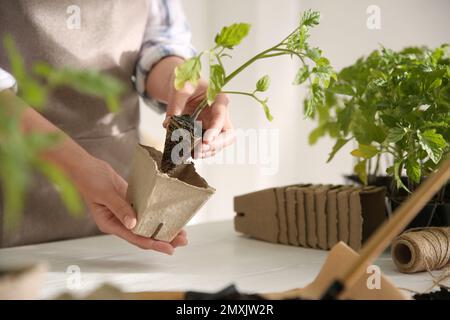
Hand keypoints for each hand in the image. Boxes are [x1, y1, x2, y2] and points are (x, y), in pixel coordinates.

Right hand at [73, 156, 187, 253]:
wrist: (85, 166)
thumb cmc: (89, 180)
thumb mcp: (105, 194)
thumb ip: (120, 208)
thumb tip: (134, 224)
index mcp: (110, 224)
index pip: (135, 238)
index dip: (153, 244)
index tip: (169, 248)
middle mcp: (119, 221)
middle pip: (144, 234)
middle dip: (164, 238)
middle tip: (183, 240)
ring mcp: (125, 212)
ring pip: (147, 223)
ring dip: (162, 227)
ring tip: (181, 229)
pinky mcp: (130, 202)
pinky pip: (145, 210)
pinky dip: (156, 213)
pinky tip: (168, 214)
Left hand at [163, 79, 235, 157]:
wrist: (184, 86)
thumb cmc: (186, 82)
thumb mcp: (179, 88)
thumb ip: (175, 104)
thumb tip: (168, 125)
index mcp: (218, 99)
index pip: (221, 116)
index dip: (215, 130)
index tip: (206, 141)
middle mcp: (221, 114)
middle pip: (228, 134)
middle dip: (216, 145)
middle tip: (199, 150)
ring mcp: (216, 125)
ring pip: (220, 143)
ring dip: (209, 152)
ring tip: (193, 154)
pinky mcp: (208, 132)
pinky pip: (210, 146)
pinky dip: (202, 152)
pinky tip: (192, 154)